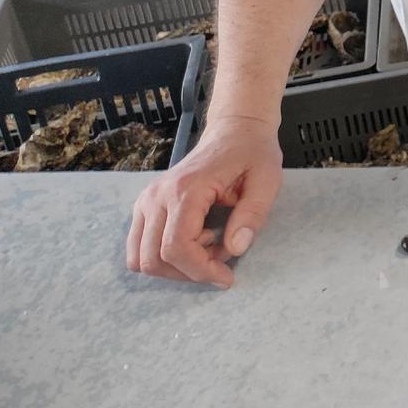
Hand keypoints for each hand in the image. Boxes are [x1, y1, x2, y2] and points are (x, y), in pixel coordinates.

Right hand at [126, 113, 283, 287]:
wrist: (234, 130)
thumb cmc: (253, 153)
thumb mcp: (267, 180)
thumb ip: (252, 214)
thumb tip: (235, 249)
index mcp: (186, 189)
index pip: (176, 247)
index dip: (200, 271)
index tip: (227, 277)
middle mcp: (156, 196)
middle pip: (154, 258)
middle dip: (189, 272)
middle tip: (221, 263)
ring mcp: (146, 200)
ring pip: (140, 258)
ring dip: (174, 267)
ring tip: (210, 249)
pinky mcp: (144, 205)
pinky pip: (139, 246)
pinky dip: (163, 256)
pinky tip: (196, 241)